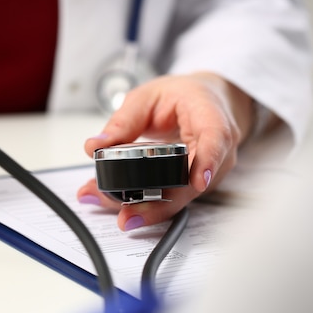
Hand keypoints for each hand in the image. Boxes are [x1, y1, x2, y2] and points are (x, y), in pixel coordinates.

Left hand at [78, 73, 252, 230]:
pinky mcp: (196, 185)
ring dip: (145, 207)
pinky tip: (117, 203)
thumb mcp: (146, 97)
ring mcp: (210, 170)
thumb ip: (122, 121)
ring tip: (108, 205)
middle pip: (194, 182)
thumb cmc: (180, 96)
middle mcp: (217, 147)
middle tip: (127, 216)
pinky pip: (173, 198)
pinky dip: (144, 203)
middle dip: (159, 204)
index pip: (216, 138)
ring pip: (181, 197)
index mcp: (209, 114)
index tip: (197, 182)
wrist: (202, 102)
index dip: (207, 161)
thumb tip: (95, 145)